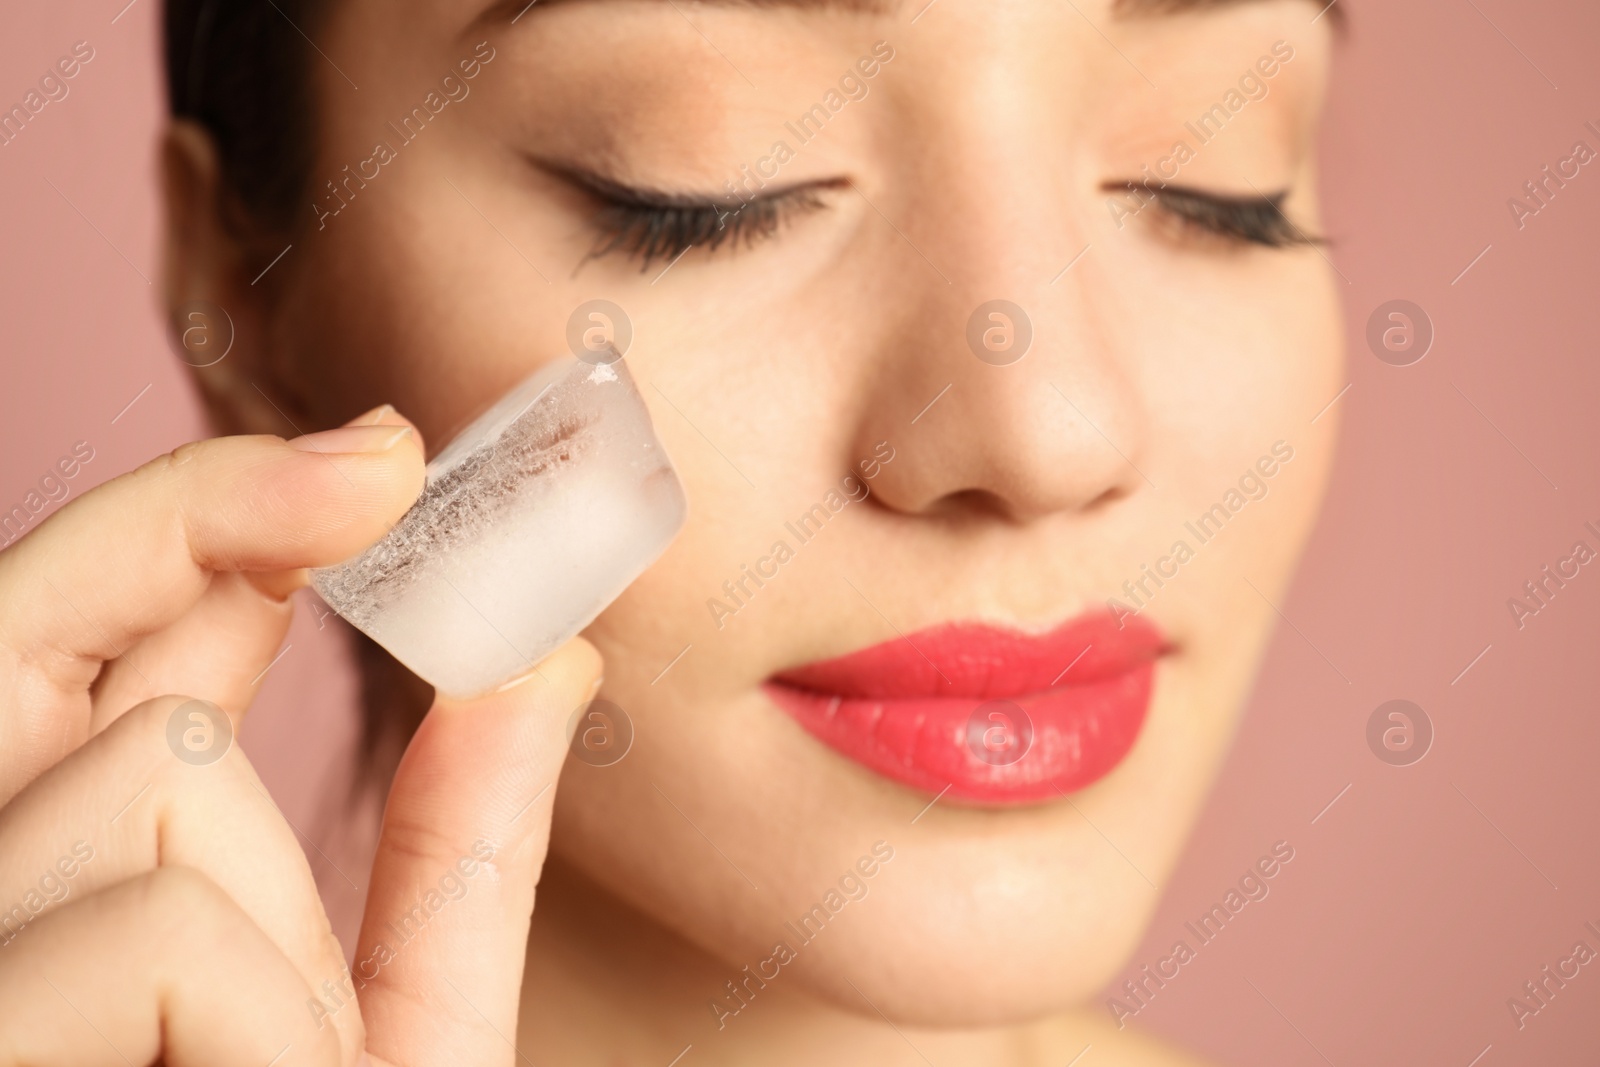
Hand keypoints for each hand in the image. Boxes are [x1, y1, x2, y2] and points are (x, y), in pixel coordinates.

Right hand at [0, 408, 602, 1065]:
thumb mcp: (403, 1027)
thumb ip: (454, 859)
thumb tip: (548, 661)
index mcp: (54, 894)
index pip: (66, 643)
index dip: (193, 518)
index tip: (381, 461)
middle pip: (35, 626)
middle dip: (198, 516)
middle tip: (388, 460)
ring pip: (149, 775)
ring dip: (282, 935)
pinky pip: (164, 929)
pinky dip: (271, 1024)